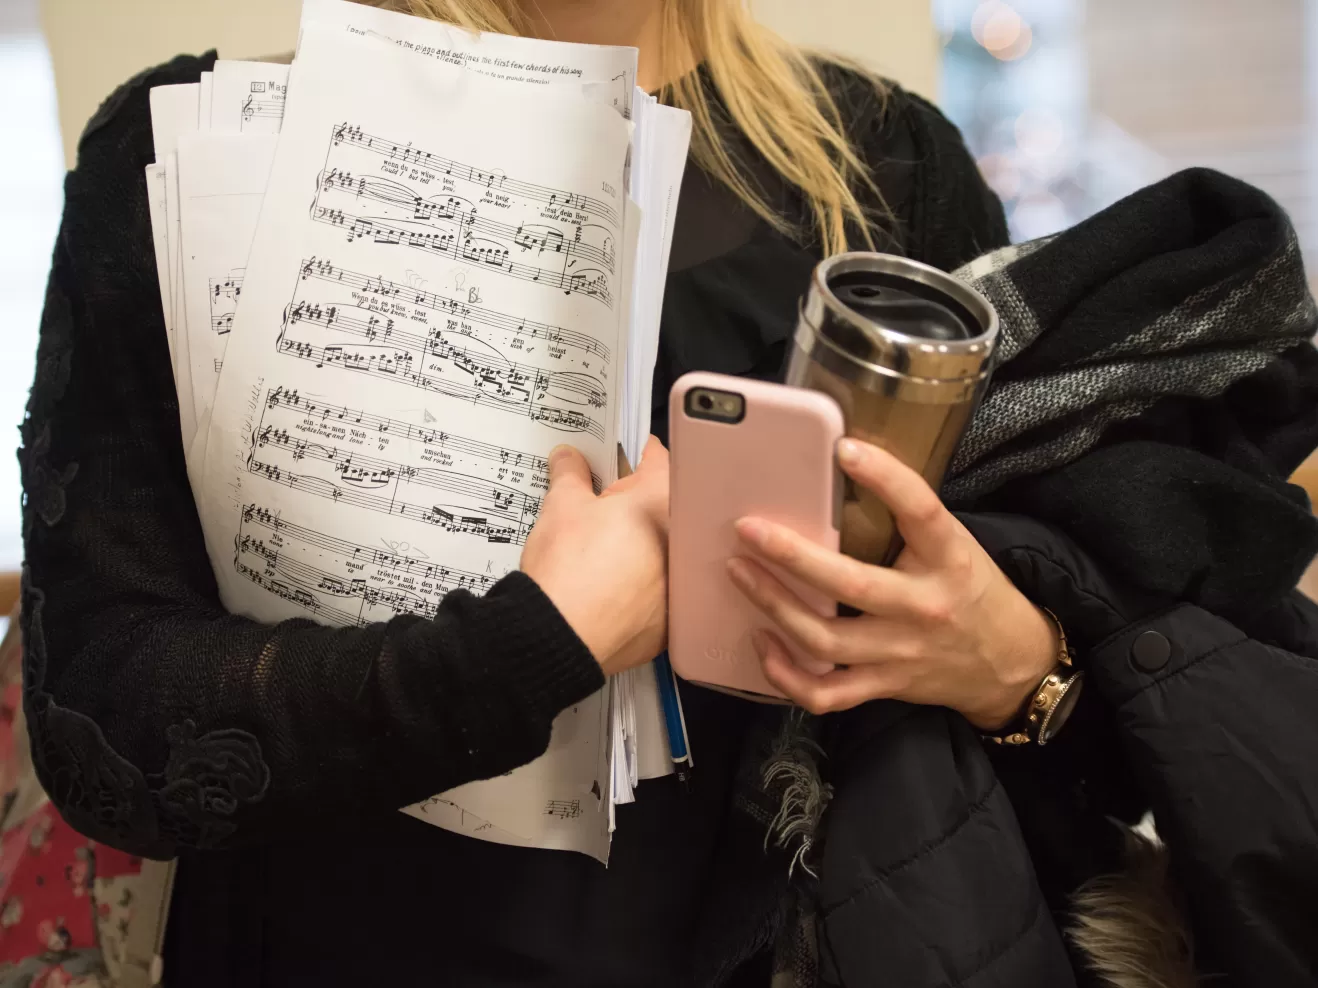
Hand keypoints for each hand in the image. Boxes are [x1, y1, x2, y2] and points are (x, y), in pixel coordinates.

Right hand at [522, 437, 668, 676]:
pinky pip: (659, 590)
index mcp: (662, 501)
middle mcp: (681, 540)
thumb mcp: (562, 506)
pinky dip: (642, 586)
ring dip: (642, 546)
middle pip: (662, 508)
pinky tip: (612, 588)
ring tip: (605, 553)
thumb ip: (570, 473)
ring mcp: (680, 582)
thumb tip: (569, 457)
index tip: (619, 457)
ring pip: (662, 551)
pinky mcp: (671, 618)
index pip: (657, 458)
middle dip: (636, 505)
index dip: (632, 453)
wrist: (560, 636)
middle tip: (603, 510)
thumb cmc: (566, 567)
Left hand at [727, 438, 1057, 727]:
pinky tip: (761, 643)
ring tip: (739, 573)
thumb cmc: (969, 589)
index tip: (844, 449)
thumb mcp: (952, 544)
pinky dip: (786, 675)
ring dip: (774, 606)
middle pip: (850, 585)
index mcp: (947, 559)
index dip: (885, 477)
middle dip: (792, 556)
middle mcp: (923, 607)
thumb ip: (905, 520)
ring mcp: (901, 653)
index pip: (921, 511)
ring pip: (825, 640)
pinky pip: (826, 694)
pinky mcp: (884, 687)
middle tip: (748, 528)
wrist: (1009, 662)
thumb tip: (838, 473)